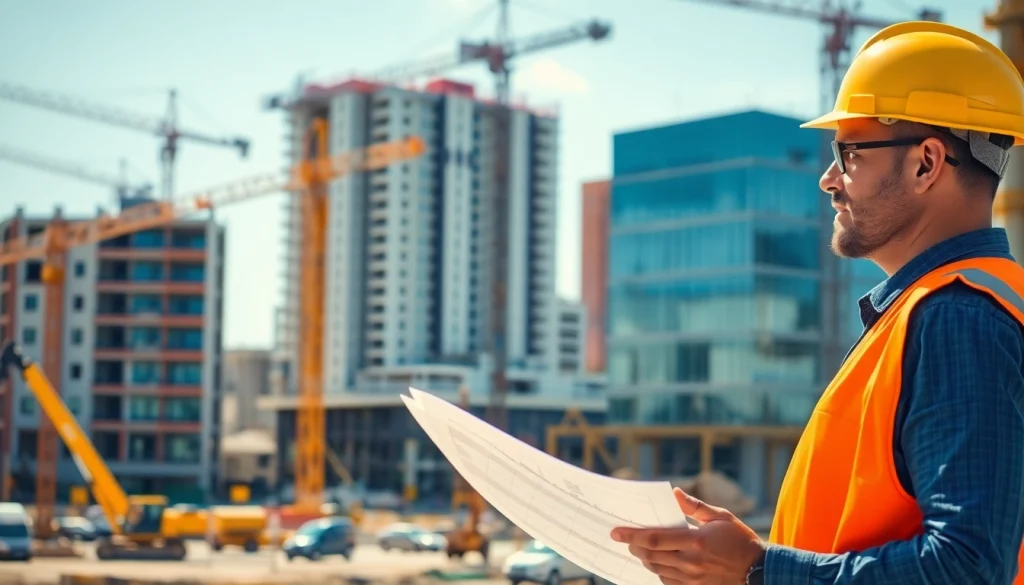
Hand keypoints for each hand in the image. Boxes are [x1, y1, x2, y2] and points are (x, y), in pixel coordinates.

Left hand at [610, 487, 765, 584]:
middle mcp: (691, 562)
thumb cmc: (740, 539)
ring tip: (637, 548)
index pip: (654, 538)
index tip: (616, 531)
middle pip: (650, 555)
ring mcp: (692, 578)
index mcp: (696, 541)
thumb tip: (675, 493)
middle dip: (634, 546)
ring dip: (643, 558)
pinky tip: (656, 562)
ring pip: (657, 569)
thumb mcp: (721, 516)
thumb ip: (695, 506)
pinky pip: (667, 581)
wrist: (758, 570)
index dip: (632, 535)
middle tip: (623, 538)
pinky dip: (657, 571)